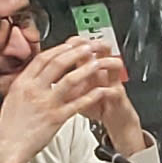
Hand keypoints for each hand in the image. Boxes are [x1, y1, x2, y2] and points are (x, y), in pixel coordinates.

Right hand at [0, 36, 103, 162]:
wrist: (8, 147)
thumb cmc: (10, 125)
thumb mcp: (12, 97)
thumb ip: (26, 83)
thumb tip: (37, 72)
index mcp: (22, 83)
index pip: (42, 58)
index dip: (59, 49)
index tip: (70, 44)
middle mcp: (34, 90)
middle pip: (58, 64)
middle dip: (75, 53)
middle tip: (88, 47)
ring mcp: (46, 103)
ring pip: (70, 80)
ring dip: (86, 69)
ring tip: (97, 63)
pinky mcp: (56, 118)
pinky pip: (77, 104)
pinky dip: (90, 96)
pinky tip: (100, 90)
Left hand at [66, 39, 149, 157]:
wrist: (114, 120)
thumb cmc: (94, 106)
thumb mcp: (74, 93)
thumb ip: (62, 82)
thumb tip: (42, 76)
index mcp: (90, 68)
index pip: (85, 47)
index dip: (77, 42)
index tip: (67, 43)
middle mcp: (103, 72)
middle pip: (103, 49)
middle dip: (93, 45)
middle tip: (84, 47)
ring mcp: (112, 82)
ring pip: (115, 65)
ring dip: (105, 62)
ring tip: (96, 64)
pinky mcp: (119, 97)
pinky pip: (115, 90)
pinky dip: (106, 90)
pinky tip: (98, 92)